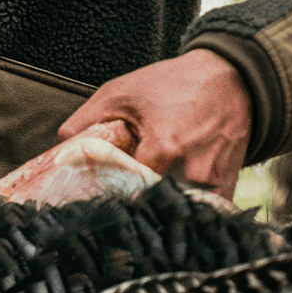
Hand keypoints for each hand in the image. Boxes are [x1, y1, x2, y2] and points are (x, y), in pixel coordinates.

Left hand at [58, 49, 251, 197]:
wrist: (232, 80)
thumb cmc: (173, 84)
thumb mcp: (120, 93)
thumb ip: (85, 122)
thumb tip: (60, 149)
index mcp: (163, 146)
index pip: (126, 187)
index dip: (108, 194)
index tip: (95, 198)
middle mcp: (193, 170)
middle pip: (152, 205)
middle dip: (133, 208)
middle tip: (115, 207)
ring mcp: (214, 182)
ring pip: (178, 213)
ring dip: (159, 211)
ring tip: (142, 206)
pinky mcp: (227, 188)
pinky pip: (203, 212)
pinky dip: (187, 213)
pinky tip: (170, 205)